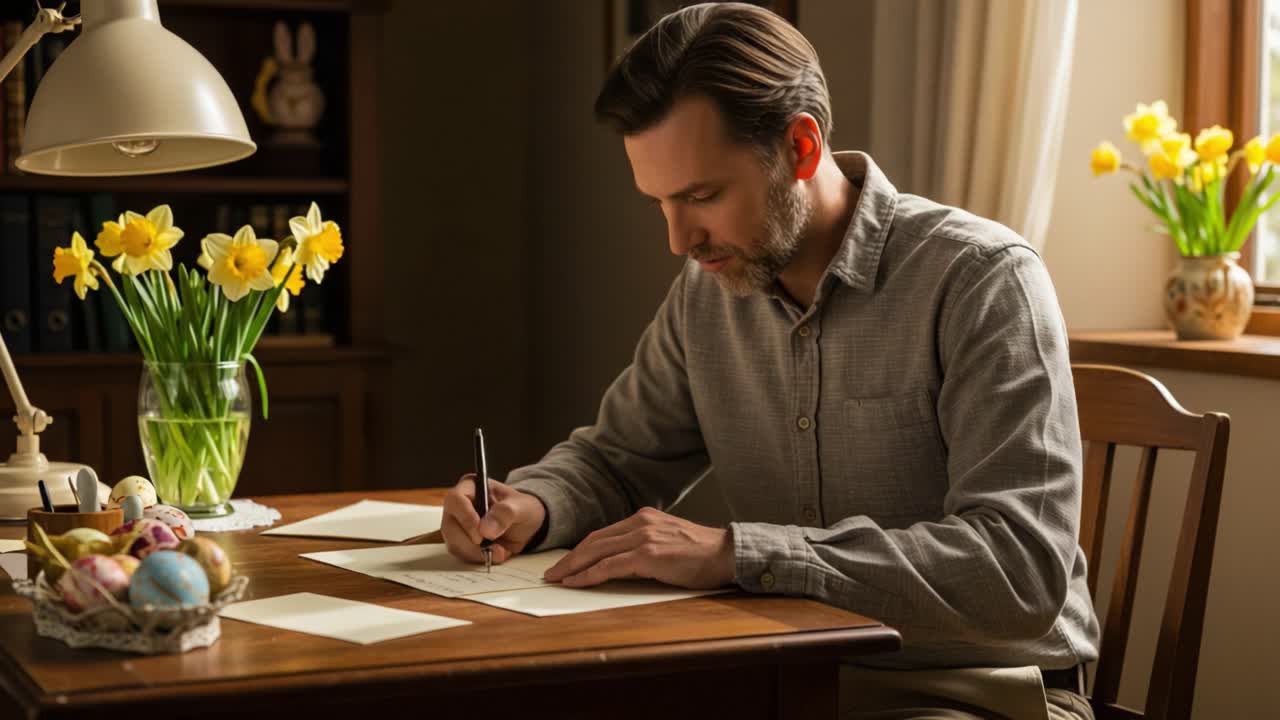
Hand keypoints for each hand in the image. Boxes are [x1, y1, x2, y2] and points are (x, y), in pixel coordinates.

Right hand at [441, 474, 545, 564]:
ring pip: (454, 544)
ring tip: (500, 551)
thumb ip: (505, 513)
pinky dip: (478, 558)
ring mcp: (456, 525)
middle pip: (450, 526)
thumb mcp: (521, 507)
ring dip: (476, 553)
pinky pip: (462, 555)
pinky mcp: (460, 542)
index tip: (480, 535)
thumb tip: (485, 530)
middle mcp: (458, 505)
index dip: (466, 518)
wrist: (524, 524)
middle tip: (494, 549)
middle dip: (471, 543)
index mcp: (470, 487)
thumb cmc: (520, 508)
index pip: (456, 500)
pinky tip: (495, 554)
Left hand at [543, 507, 734, 589]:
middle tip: (552, 572)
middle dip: (570, 558)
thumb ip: (644, 546)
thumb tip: (619, 564)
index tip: (566, 562)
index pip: (603, 534)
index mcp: (644, 518)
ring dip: (573, 566)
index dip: (581, 549)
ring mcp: (644, 537)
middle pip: (594, 541)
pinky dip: (589, 575)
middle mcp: (640, 523)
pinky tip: (576, 582)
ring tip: (557, 579)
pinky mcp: (648, 554)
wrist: (726, 553)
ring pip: (597, 552)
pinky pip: (609, 566)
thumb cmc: (701, 554)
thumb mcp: (667, 541)